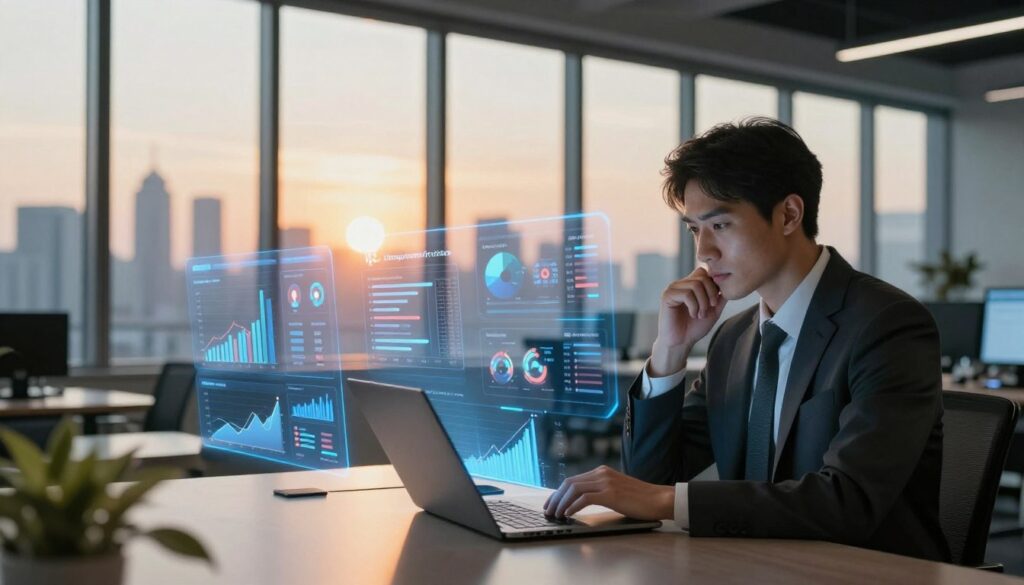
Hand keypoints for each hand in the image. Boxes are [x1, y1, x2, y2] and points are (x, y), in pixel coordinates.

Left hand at [542, 465, 674, 520]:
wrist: (659, 499)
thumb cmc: (640, 499)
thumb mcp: (617, 490)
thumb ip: (601, 491)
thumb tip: (581, 501)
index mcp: (602, 472)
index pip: (573, 480)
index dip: (558, 492)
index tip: (551, 503)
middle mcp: (602, 473)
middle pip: (569, 483)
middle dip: (555, 497)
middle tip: (548, 510)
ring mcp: (606, 482)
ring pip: (574, 489)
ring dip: (561, 503)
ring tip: (556, 514)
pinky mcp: (611, 493)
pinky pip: (585, 498)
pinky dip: (573, 506)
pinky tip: (568, 514)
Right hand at [650, 267, 726, 375]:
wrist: (680, 343)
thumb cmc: (694, 328)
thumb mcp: (713, 311)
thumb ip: (720, 298)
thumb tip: (728, 285)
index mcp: (689, 285)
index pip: (704, 272)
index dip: (713, 285)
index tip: (715, 302)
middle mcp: (680, 284)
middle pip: (702, 277)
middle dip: (711, 294)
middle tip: (710, 309)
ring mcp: (673, 289)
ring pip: (696, 285)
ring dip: (703, 302)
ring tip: (700, 315)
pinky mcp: (667, 296)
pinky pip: (687, 294)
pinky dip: (694, 306)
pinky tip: (692, 315)